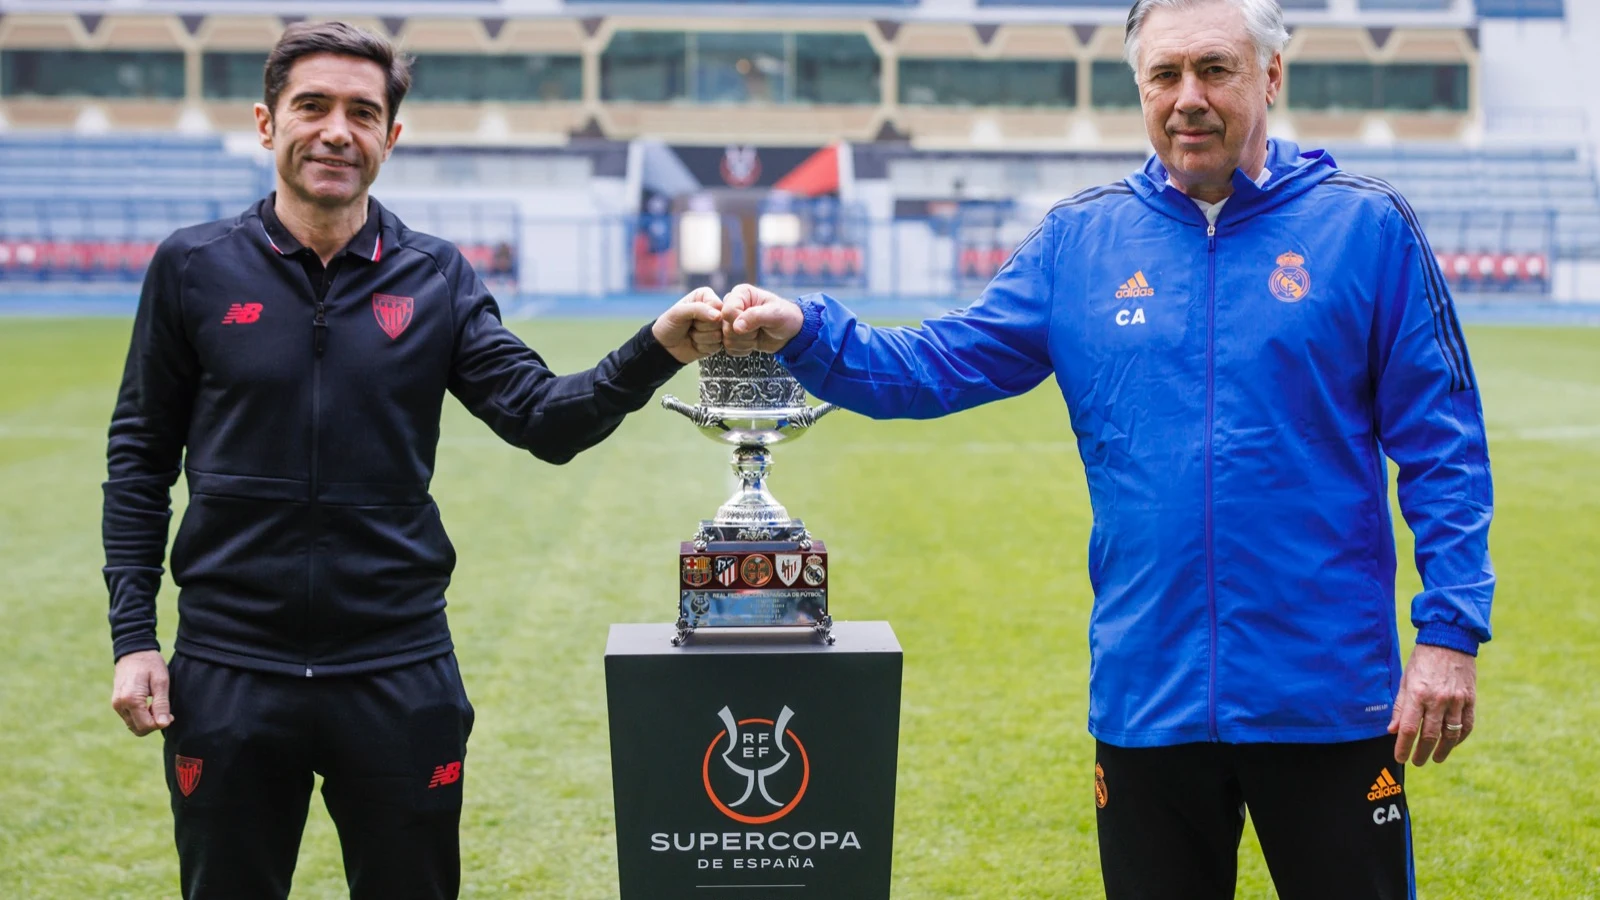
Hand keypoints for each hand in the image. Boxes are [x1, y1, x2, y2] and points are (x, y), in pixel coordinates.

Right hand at [111, 649, 172, 736]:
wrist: (133, 652)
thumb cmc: (150, 664)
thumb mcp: (161, 682)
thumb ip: (162, 704)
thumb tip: (163, 724)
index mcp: (131, 699)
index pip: (145, 726)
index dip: (160, 724)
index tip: (170, 715)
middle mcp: (119, 704)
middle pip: (138, 729)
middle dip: (153, 725)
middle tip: (165, 712)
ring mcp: (116, 704)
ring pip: (133, 725)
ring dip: (147, 721)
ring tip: (156, 706)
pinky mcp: (116, 703)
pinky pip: (129, 718)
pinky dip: (140, 717)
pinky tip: (149, 705)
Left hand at [652, 288, 724, 363]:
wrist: (664, 346)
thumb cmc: (669, 324)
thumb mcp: (679, 312)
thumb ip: (698, 309)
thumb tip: (719, 316)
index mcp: (706, 296)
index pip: (717, 305)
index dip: (704, 314)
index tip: (691, 316)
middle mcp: (714, 310)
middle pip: (720, 321)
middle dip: (701, 327)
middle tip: (690, 326)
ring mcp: (717, 327)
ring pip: (719, 335)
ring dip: (700, 338)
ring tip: (691, 334)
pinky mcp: (717, 342)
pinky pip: (717, 346)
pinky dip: (702, 347)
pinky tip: (695, 343)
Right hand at [721, 284, 802, 356]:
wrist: (789, 333)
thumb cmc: (785, 317)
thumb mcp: (775, 314)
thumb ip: (755, 317)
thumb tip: (736, 327)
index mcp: (740, 293)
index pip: (727, 311)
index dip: (740, 322)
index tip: (757, 324)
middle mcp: (732, 305)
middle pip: (725, 327)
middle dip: (745, 334)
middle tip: (760, 329)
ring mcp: (730, 321)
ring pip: (726, 339)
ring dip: (745, 342)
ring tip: (758, 334)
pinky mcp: (731, 335)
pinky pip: (728, 348)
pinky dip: (743, 349)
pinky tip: (753, 342)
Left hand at [1388, 644, 1476, 765]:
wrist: (1449, 640)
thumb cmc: (1422, 660)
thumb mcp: (1405, 680)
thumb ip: (1400, 706)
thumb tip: (1393, 730)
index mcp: (1418, 694)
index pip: (1410, 729)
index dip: (1404, 747)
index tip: (1400, 758)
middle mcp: (1438, 699)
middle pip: (1430, 735)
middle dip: (1421, 753)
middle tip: (1416, 762)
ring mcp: (1457, 700)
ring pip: (1450, 734)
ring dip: (1442, 750)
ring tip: (1434, 758)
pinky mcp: (1470, 699)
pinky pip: (1466, 725)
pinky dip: (1459, 738)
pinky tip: (1452, 744)